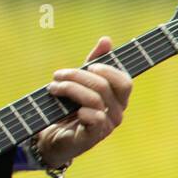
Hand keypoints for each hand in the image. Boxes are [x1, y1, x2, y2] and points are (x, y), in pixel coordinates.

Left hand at [36, 36, 132, 168]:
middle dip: (78, 76)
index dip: (108, 70)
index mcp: (118, 99)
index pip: (124, 81)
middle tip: (58, 75)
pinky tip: (70, 110)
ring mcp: (106, 127)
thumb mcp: (81, 82)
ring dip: (70, 89)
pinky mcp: (92, 137)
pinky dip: (81, 110)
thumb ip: (94, 62)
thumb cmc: (69, 108)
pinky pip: (94, 118)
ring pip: (95, 99)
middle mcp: (117, 113)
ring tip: (52, 88)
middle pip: (104, 86)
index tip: (88, 66)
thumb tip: (106, 40)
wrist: (53, 136)